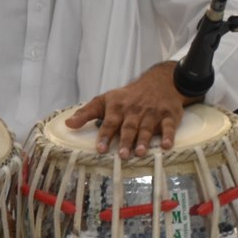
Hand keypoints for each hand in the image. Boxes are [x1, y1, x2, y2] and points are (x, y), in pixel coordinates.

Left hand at [64, 63, 187, 158]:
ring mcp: (152, 112)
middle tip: (122, 155)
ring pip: (147, 127)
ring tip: (140, 153)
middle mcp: (134, 110)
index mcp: (117, 107)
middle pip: (129, 127)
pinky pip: (169, 125)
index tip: (100, 149)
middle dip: (125, 140)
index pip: (109, 122)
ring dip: (144, 140)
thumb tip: (67, 124)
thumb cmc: (126, 97)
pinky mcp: (168, 115)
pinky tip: (167, 146)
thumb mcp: (104, 100)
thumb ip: (86, 113)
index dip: (105, 135)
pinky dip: (169, 135)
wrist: (158, 82)